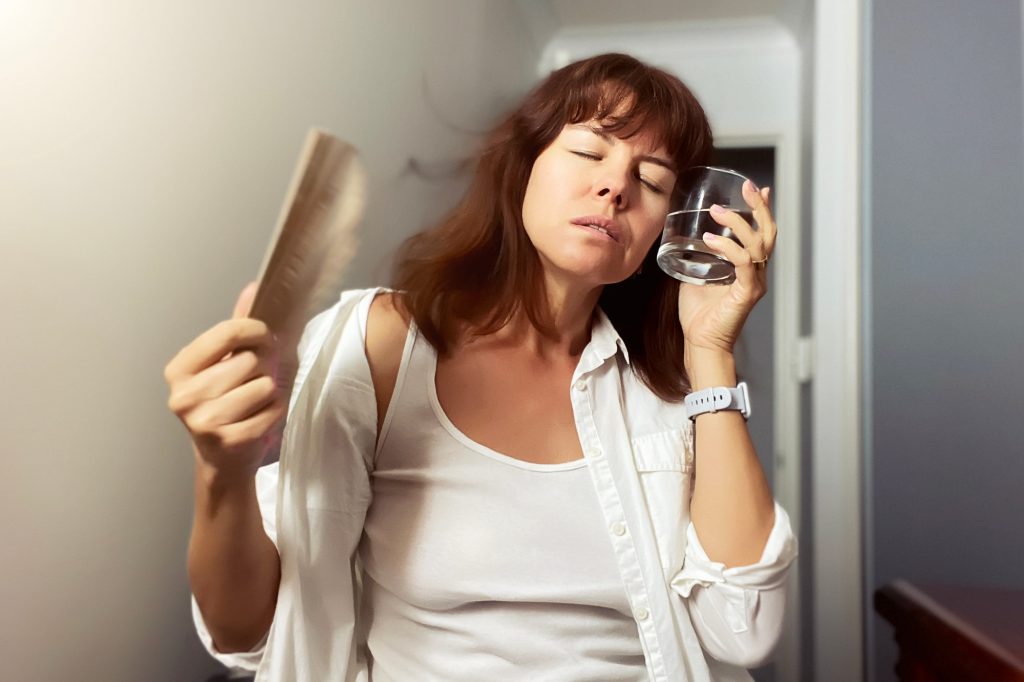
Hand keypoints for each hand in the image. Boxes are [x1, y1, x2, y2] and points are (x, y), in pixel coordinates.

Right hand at [164, 282, 284, 475]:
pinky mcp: (228, 441)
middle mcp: (184, 395)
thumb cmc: (226, 404)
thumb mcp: (224, 364)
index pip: (228, 332)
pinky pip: (272, 412)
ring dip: (269, 392)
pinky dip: (274, 413)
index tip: (264, 337)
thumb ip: (237, 329)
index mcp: (179, 369)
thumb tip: (253, 288)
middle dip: (263, 367)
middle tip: (256, 379)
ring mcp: (203, 421)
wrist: (222, 459)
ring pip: (263, 386)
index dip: (256, 331)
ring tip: (255, 402)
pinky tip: (259, 419)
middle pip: (249, 360)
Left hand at [677, 180, 776, 359]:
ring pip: (758, 244)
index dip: (761, 210)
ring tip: (717, 210)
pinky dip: (729, 248)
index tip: (755, 188)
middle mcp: (756, 273)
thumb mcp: (694, 276)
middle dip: (759, 207)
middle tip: (745, 187)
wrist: (701, 343)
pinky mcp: (747, 292)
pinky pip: (743, 263)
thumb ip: (695, 258)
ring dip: (738, 222)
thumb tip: (681, 238)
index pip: (761, 233)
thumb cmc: (698, 315)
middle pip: (767, 233)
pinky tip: (711, 240)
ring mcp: (754, 282)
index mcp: (748, 268)